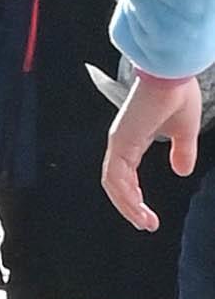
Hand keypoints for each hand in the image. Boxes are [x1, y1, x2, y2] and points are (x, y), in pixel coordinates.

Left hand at [105, 67, 198, 227]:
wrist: (173, 74)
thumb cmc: (177, 96)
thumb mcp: (184, 132)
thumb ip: (182, 151)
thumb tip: (182, 172)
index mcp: (132, 141)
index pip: (125, 176)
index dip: (134, 197)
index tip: (149, 216)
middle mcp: (120, 143)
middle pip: (116, 184)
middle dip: (129, 208)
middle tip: (146, 224)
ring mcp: (119, 142)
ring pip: (114, 184)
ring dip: (127, 207)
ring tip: (145, 223)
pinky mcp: (122, 141)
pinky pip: (116, 176)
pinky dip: (125, 196)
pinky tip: (138, 209)